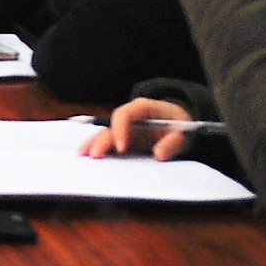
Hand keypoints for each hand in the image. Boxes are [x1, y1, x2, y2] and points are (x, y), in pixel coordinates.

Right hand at [82, 97, 200, 160]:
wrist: (182, 124)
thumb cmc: (182, 125)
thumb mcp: (183, 132)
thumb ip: (173, 142)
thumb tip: (159, 154)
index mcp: (143, 109)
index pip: (125, 114)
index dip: (120, 129)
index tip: (121, 147)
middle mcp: (130, 118)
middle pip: (110, 126)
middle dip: (101, 140)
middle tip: (94, 156)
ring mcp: (125, 129)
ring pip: (105, 134)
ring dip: (93, 144)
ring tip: (82, 155)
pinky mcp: (125, 140)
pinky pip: (109, 143)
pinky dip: (99, 149)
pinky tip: (88, 156)